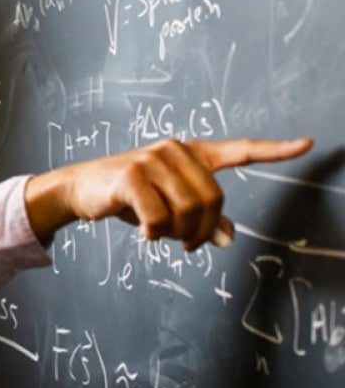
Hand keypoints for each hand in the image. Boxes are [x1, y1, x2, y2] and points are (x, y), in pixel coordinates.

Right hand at [25, 137, 311, 250]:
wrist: (80, 188)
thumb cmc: (128, 196)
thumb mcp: (167, 204)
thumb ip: (200, 217)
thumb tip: (227, 238)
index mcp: (190, 154)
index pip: (239, 150)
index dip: (275, 150)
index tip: (307, 144)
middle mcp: (175, 150)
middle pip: (213, 200)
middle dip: (202, 231)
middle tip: (186, 243)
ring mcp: (152, 160)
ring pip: (188, 212)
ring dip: (177, 234)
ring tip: (161, 235)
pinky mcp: (131, 176)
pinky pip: (158, 218)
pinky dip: (153, 232)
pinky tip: (143, 231)